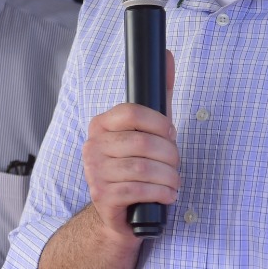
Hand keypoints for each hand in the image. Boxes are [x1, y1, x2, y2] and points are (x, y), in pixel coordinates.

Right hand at [81, 49, 179, 239]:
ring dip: (169, 177)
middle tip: (175, 165)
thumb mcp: (148, 131)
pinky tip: (167, 195)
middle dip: (170, 156)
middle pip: (142, 143)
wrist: (119, 213)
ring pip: (144, 168)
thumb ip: (159, 96)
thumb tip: (168, 55)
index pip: (131, 112)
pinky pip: (139, 189)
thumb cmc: (136, 168)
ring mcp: (94, 172)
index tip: (170, 133)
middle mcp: (92, 146)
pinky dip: (162, 193)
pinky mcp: (103, 196)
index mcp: (100, 125)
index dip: (159, 123)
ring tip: (174, 182)